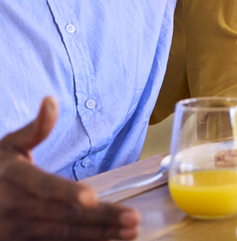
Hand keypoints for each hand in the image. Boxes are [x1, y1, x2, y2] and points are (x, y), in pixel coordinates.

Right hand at [0, 97, 139, 239]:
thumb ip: (35, 128)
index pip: (44, 186)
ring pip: (63, 235)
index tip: (92, 197)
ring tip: (130, 232)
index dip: (67, 192)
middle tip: (133, 219)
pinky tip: (108, 240)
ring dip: (99, 235)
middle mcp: (15, 207)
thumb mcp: (9, 145)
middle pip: (64, 215)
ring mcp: (16, 230)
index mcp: (14, 177)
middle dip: (101, 218)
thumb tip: (52, 100)